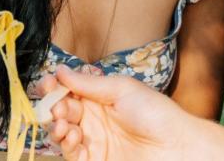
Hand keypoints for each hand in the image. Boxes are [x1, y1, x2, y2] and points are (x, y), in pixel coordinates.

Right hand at [44, 66, 190, 160]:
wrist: (176, 146)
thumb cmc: (156, 113)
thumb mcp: (122, 89)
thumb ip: (89, 83)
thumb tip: (60, 70)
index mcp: (100, 97)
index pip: (68, 90)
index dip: (55, 88)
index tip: (47, 85)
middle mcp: (93, 118)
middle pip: (60, 112)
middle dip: (53, 108)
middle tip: (57, 108)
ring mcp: (93, 140)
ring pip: (61, 134)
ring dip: (56, 128)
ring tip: (64, 126)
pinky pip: (71, 155)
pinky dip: (66, 147)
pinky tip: (74, 139)